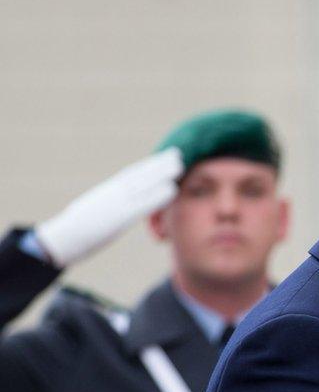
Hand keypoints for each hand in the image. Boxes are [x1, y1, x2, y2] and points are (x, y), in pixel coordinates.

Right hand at [35, 148, 183, 266]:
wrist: (64, 238)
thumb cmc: (77, 229)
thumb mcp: (95, 210)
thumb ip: (108, 203)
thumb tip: (114, 202)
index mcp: (107, 191)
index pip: (131, 174)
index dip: (148, 165)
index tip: (162, 157)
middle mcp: (113, 192)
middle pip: (139, 174)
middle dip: (159, 164)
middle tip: (177, 153)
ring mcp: (117, 202)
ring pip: (143, 184)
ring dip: (162, 174)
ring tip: (180, 166)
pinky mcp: (120, 216)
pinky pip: (142, 203)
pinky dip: (158, 196)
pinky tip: (172, 190)